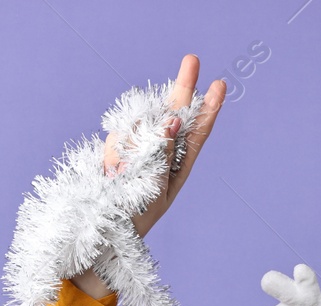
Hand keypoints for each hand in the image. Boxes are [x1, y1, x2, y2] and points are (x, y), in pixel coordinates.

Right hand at [104, 53, 225, 238]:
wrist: (102, 230)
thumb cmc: (136, 215)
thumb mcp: (156, 186)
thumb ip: (163, 151)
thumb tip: (171, 120)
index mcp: (178, 165)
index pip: (196, 131)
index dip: (207, 108)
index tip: (218, 85)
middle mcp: (159, 153)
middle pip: (174, 113)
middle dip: (183, 87)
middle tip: (193, 60)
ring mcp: (137, 149)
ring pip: (139, 124)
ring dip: (132, 144)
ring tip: (125, 174)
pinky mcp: (116, 150)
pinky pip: (115, 137)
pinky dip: (113, 153)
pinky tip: (113, 173)